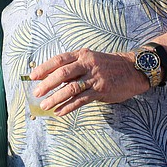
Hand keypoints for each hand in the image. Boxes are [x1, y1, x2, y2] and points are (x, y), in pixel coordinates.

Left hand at [30, 48, 149, 115]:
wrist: (133, 70)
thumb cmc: (108, 66)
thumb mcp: (90, 60)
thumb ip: (74, 68)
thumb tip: (52, 79)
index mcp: (82, 55)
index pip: (59, 60)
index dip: (44, 68)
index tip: (33, 76)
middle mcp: (87, 64)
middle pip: (62, 73)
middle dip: (47, 84)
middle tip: (36, 93)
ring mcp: (94, 77)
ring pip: (71, 88)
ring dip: (55, 98)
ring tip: (45, 105)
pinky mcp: (101, 90)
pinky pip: (81, 100)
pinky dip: (68, 107)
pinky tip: (59, 112)